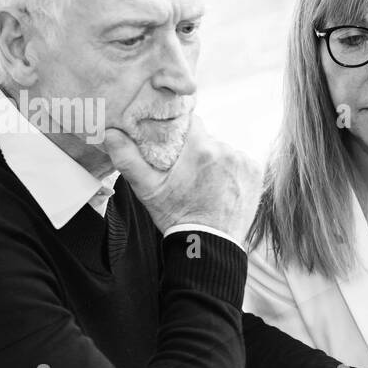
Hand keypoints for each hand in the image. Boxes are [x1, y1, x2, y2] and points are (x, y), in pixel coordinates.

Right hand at [102, 116, 260, 241]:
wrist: (210, 245)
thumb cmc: (177, 217)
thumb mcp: (147, 189)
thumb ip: (128, 158)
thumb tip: (111, 132)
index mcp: (200, 148)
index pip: (190, 121)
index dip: (180, 131)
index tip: (175, 143)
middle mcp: (226, 150)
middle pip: (207, 138)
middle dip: (197, 149)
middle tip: (188, 171)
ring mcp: (243, 161)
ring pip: (223, 150)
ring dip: (216, 161)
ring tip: (206, 183)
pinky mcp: (256, 172)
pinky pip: (240, 162)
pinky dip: (232, 171)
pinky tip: (222, 187)